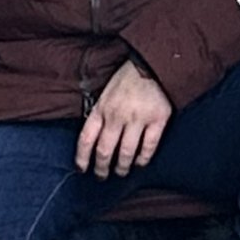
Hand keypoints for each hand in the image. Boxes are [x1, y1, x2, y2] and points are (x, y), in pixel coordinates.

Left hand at [75, 60, 171, 179]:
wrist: (153, 62)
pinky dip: (143, 159)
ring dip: (121, 167)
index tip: (81, 168)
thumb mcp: (106, 92)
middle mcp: (117, 115)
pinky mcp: (157, 120)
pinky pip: (149, 146)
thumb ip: (101, 112)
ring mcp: (138, 118)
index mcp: (102, 107)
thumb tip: (94, 136)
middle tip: (101, 176)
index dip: (82, 157)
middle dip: (101, 167)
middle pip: (104, 150)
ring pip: (125, 152)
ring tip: (121, 172)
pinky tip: (140, 163)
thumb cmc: (128, 78)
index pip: (86, 138)